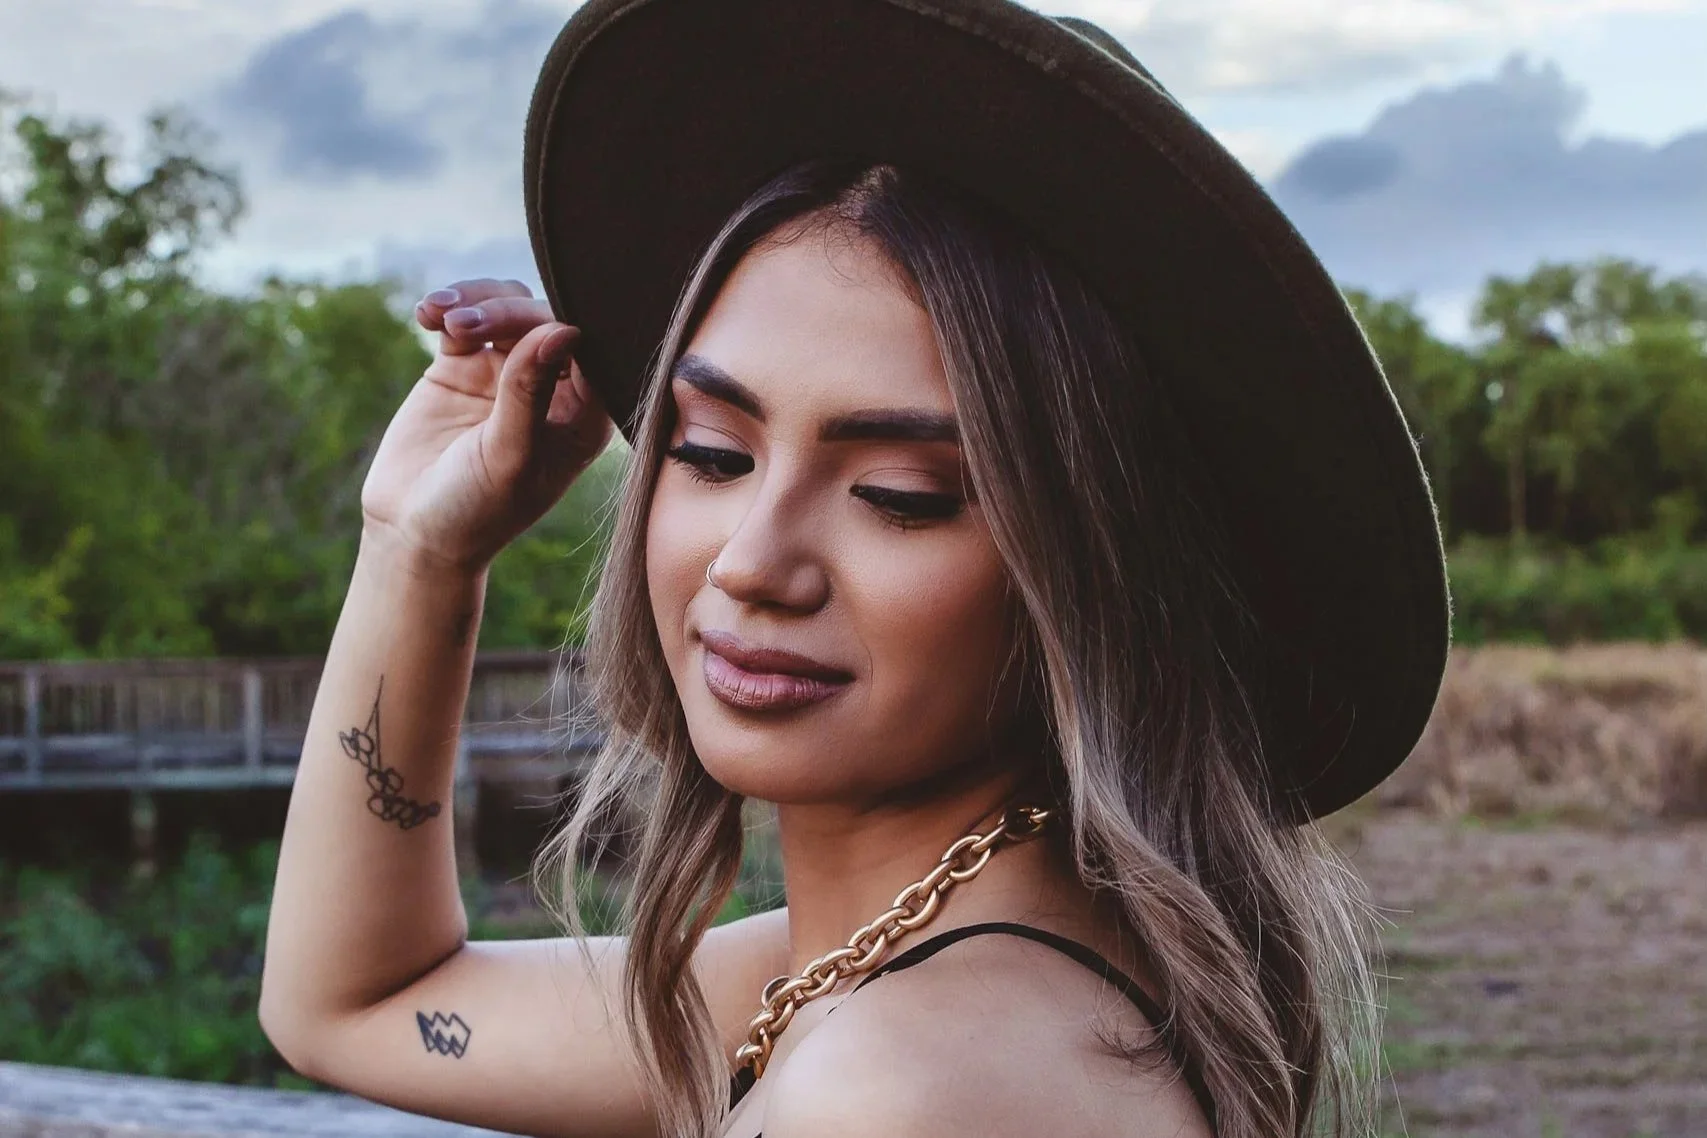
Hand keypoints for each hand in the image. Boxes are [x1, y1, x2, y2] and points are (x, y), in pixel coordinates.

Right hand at [360, 278, 614, 573]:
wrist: (414, 531)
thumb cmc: (475, 511)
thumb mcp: (507, 457)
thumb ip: (530, 394)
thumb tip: (562, 331)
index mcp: (584, 415)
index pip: (588, 351)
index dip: (558, 327)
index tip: (524, 331)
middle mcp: (554, 388)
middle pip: (545, 321)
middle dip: (506, 313)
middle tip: (464, 325)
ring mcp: (509, 372)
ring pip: (507, 309)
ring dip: (476, 301)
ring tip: (443, 319)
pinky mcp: (465, 364)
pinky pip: (465, 317)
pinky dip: (449, 307)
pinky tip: (426, 315)